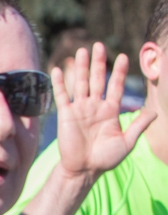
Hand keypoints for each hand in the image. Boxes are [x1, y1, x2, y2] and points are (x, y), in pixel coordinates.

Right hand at [53, 44, 156, 179]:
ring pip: (81, 83)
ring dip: (82, 67)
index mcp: (111, 111)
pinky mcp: (65, 115)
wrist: (84, 169)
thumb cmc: (106, 158)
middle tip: (99, 45)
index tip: (123, 56)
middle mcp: (95, 106)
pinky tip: (59, 70)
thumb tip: (153, 112)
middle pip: (98, 79)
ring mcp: (80, 109)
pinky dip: (60, 83)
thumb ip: (138, 125)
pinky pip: (62, 96)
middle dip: (99, 62)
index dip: (120, 72)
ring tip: (82, 51)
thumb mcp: (127, 142)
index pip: (116, 86)